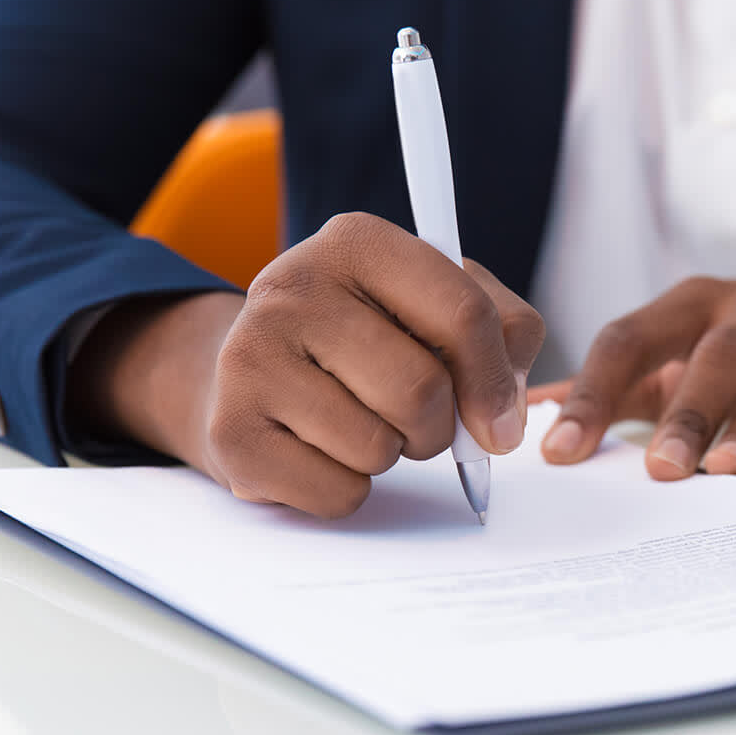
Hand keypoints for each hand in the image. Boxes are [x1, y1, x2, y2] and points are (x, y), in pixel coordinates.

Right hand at [68, 213, 543, 515]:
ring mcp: (251, 355)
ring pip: (377, 447)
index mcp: (359, 241)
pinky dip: (348, 489)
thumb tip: (503, 416)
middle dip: (438, 427)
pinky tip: (323, 450)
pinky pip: (337, 492)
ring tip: (360, 423)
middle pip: (420, 390)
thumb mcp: (442, 306)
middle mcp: (293, 286)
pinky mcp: (230, 429)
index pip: (463, 314)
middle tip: (415, 419)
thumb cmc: (369, 337)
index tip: (498, 422)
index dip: (495, 381)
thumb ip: (505, 336)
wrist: (258, 370)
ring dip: (389, 455)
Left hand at [534, 276, 735, 478]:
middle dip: (686, 414)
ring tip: (728, 470)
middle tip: (659, 471)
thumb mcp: (680, 349)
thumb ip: (615, 384)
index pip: (630, 340)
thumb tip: (534, 417)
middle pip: (716, 357)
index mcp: (692, 305)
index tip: (561, 453)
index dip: (594, 394)